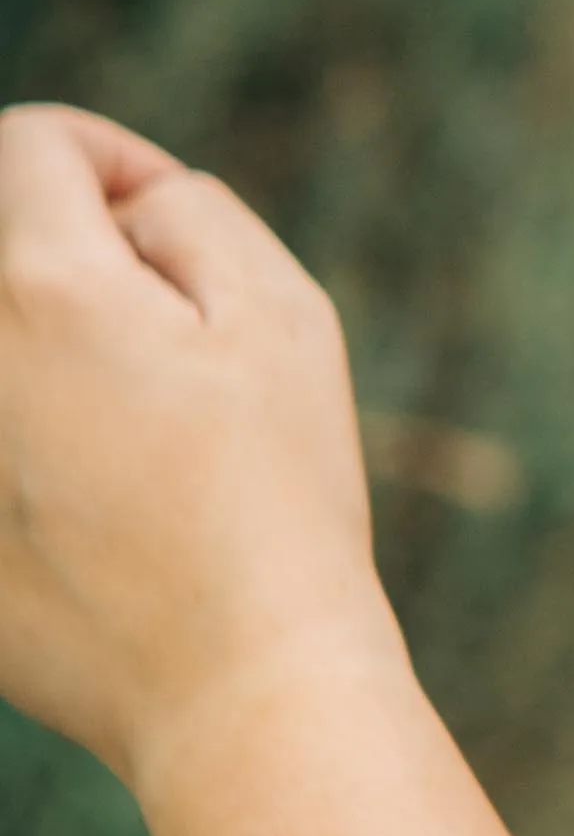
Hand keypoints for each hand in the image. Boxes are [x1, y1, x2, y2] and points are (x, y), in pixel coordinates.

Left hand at [0, 104, 390, 790]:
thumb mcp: (283, 316)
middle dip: (64, 257)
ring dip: (41, 360)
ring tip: (121, 432)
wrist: (235, 691)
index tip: (162, 226)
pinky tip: (92, 517)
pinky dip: (30, 452)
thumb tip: (120, 205)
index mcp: (41, 288)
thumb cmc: (278, 500)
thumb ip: (190, 212)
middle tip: (152, 335)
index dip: (108, 159)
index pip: (27, 144)